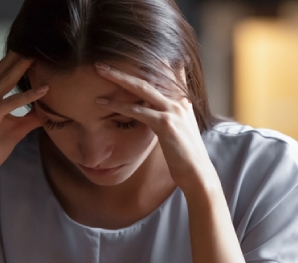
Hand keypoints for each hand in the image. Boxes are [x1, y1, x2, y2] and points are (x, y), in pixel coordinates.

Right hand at [0, 52, 48, 187]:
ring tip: (39, 57)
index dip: (18, 60)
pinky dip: (28, 96)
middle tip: (38, 44)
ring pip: (6, 81)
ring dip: (23, 68)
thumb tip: (50, 109)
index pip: (2, 72)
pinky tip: (44, 90)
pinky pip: (10, 102)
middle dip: (20, 57)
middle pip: (3, 70)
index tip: (35, 50)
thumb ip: (31, 116)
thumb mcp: (18, 128)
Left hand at [93, 62, 215, 192]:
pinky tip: (102, 103)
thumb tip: (149, 109)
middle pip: (148, 76)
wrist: (197, 173)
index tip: (125, 54)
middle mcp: (179, 100)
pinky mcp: (166, 124)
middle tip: (102, 63)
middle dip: (124, 68)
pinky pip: (138, 111)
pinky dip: (118, 105)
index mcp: (182, 99)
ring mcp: (174, 110)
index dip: (147, 61)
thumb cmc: (183, 155)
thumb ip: (165, 114)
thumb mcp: (176, 129)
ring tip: (100, 72)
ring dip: (118, 78)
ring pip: (141, 88)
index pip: (165, 71)